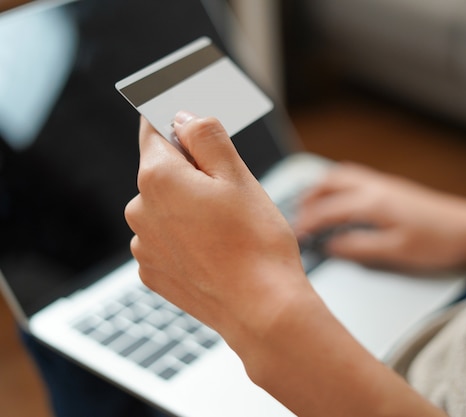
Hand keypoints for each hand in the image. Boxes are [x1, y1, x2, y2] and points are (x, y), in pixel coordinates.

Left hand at [125, 116, 448, 416]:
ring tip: (226, 228)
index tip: (192, 123)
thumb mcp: (237, 175)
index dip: (177, 122)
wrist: (262, 309)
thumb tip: (183, 117)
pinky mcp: (154, 272)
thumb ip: (205, 136)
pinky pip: (166, 240)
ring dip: (189, 207)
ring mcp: (144, 245)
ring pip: (165, 207)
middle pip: (162, 171)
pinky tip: (215, 250)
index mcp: (158, 177)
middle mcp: (139, 210)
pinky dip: (186, 238)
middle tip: (231, 191)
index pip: (155, 129)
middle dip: (192, 172)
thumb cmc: (256, 242)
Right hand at [294, 162, 465, 270]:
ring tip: (313, 207)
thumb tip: (331, 246)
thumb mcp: (395, 252)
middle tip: (298, 219)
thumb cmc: (439, 242)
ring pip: (342, 176)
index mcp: (372, 203)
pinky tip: (341, 201)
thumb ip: (359, 247)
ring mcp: (384, 184)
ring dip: (323, 189)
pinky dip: (338, 186)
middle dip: (308, 199)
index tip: (295, 236)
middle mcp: (375, 187)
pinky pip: (355, 178)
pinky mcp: (393, 187)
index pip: (327, 210)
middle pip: (329, 183)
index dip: (307, 223)